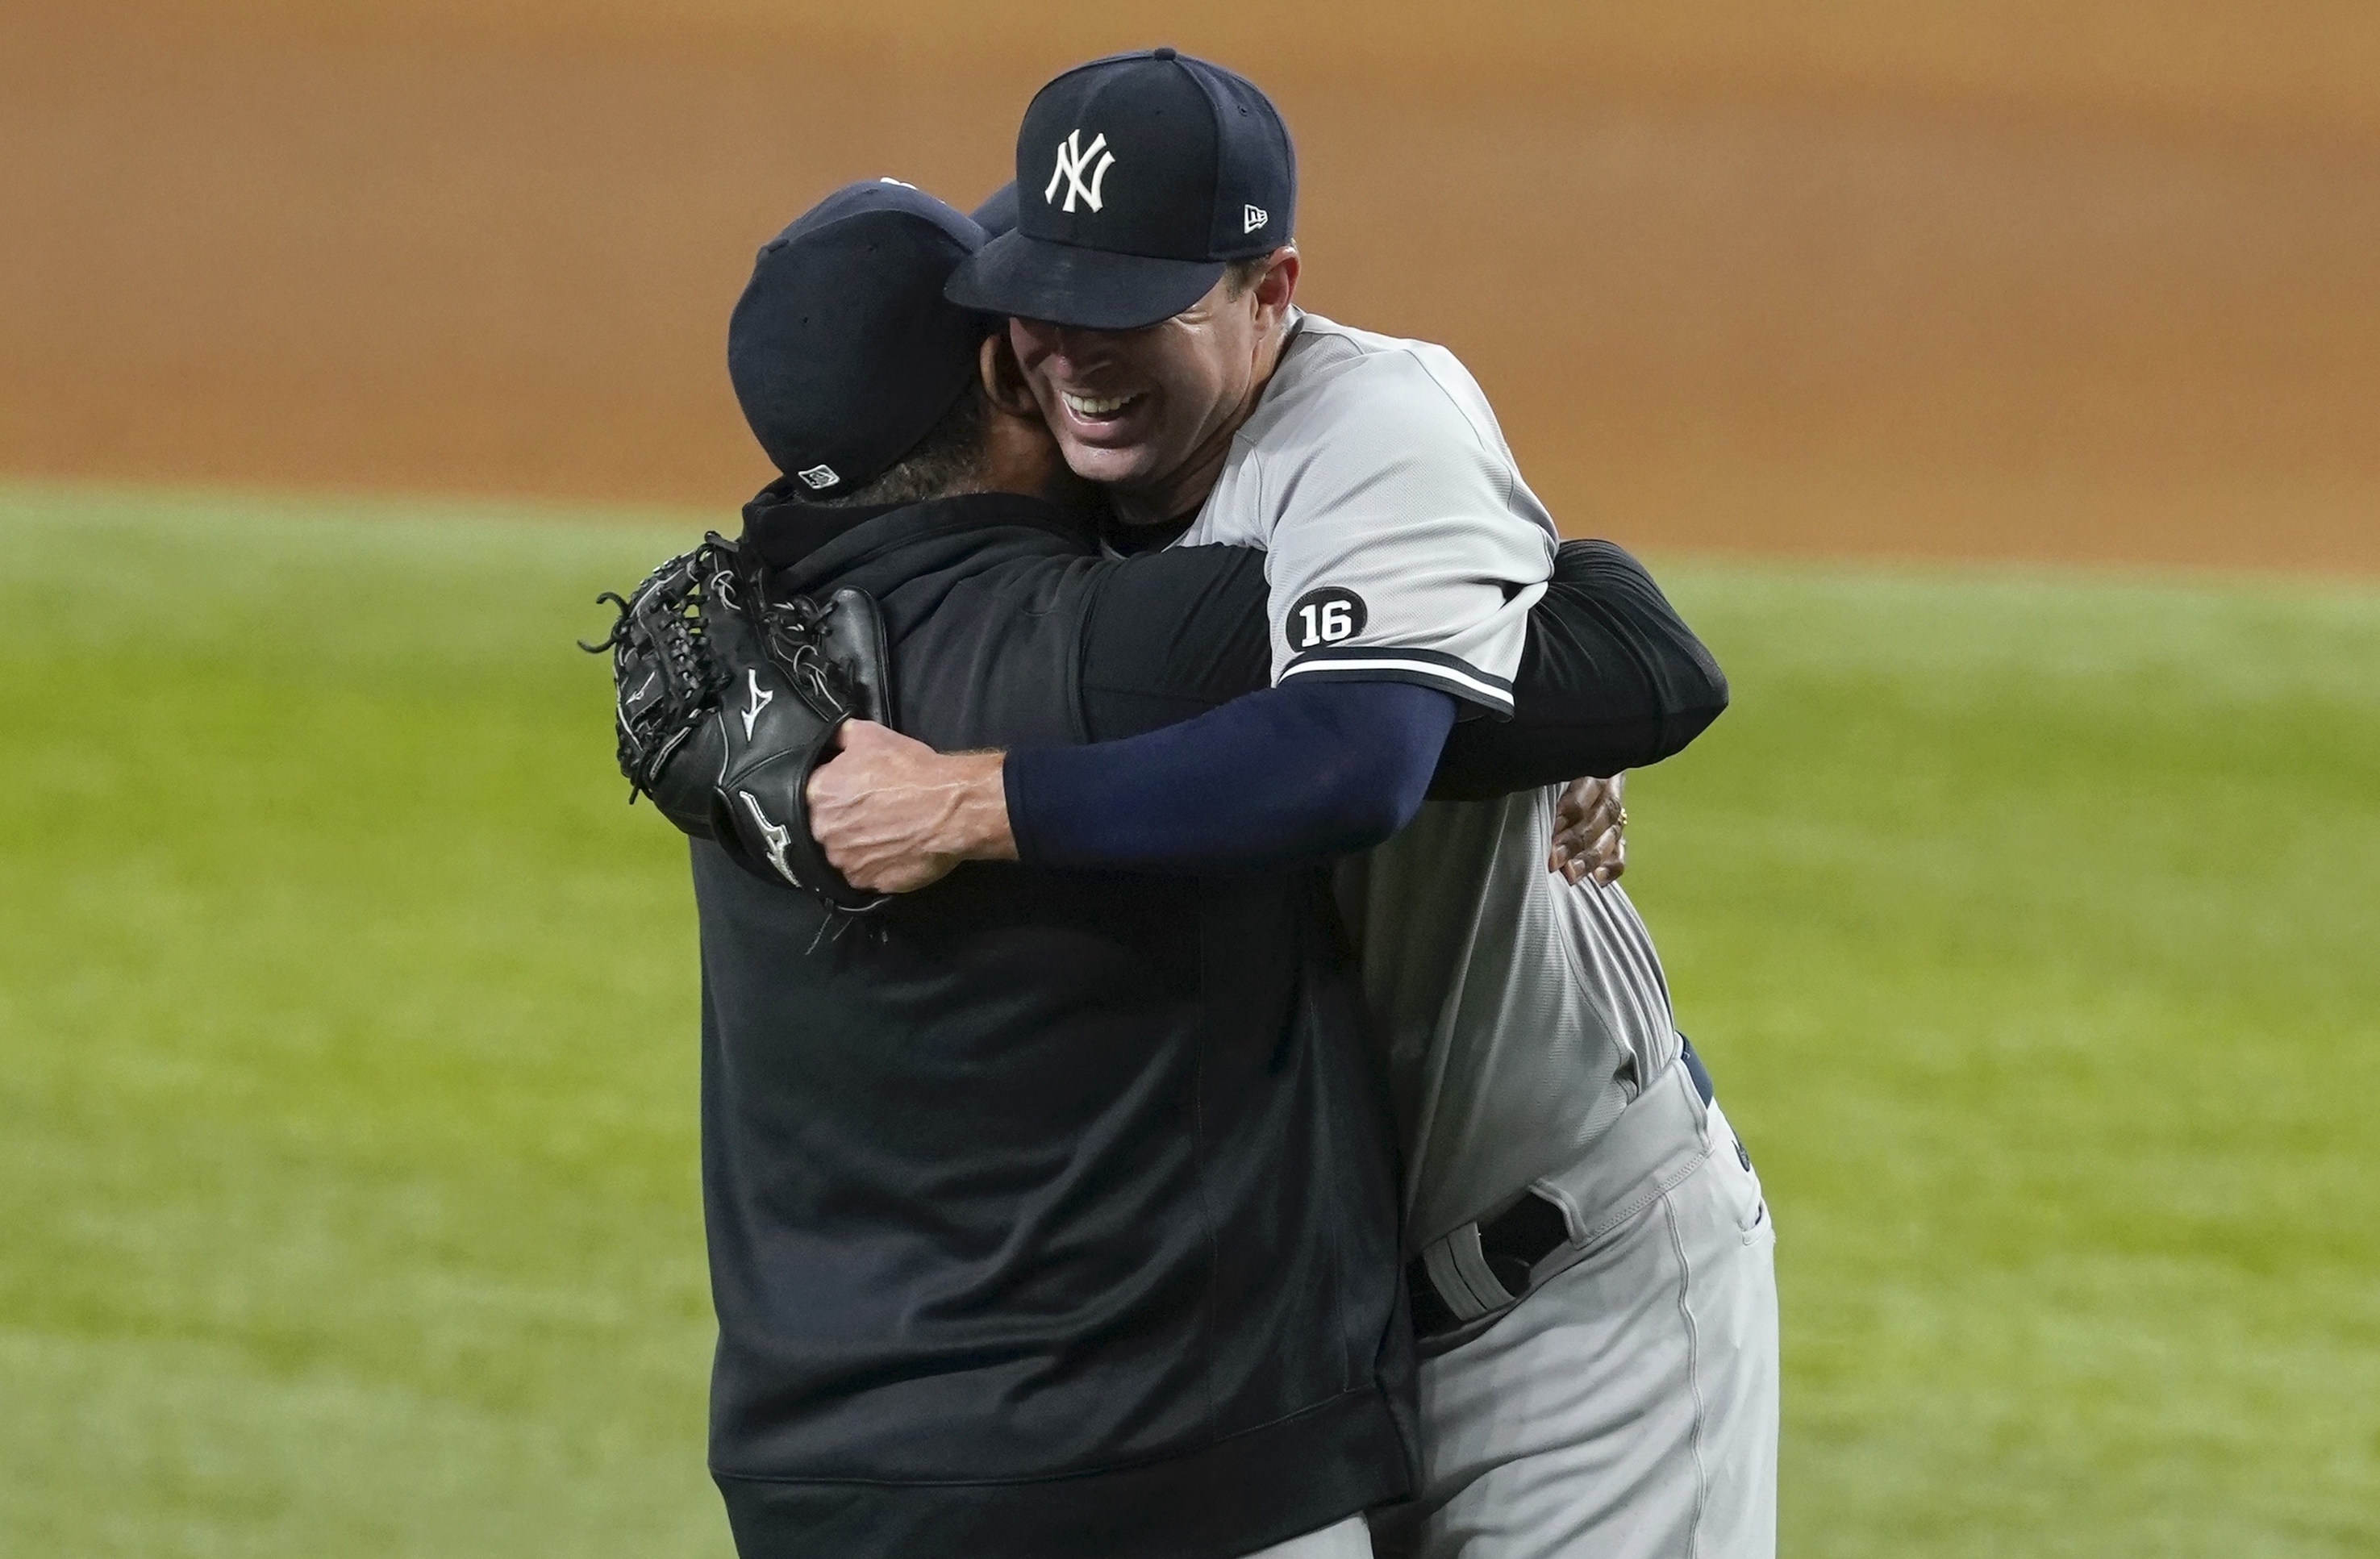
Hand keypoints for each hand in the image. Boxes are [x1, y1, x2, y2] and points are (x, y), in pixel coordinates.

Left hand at [803, 720, 1014, 893]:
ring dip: (854, 845)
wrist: (949, 808)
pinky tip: (890, 851)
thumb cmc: (909, 769)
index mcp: (815, 794)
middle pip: (822, 827)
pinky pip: (860, 874)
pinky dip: (872, 865)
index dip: (831, 792)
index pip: (808, 794)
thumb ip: (838, 736)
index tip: (848, 792)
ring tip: (881, 833)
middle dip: (840, 821)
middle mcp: (821, 831)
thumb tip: (827, 740)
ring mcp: (841, 861)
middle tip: (868, 813)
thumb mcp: (870, 735)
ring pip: (839, 854)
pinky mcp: (864, 883)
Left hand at [1549, 772, 1625, 887]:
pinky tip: (1598, 879)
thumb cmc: (1544, 774)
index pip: (1587, 788)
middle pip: (1601, 815)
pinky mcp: (1617, 835)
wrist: (1571, 772)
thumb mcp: (1546, 770)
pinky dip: (1612, 867)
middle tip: (1555, 859)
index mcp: (1591, 768)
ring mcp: (1615, 814)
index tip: (1552, 827)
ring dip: (1592, 857)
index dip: (1571, 808)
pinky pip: (1621, 852)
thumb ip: (1541, 783)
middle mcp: (1607, 789)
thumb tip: (1517, 793)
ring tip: (1571, 874)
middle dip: (1577, 840)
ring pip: (1612, 835)